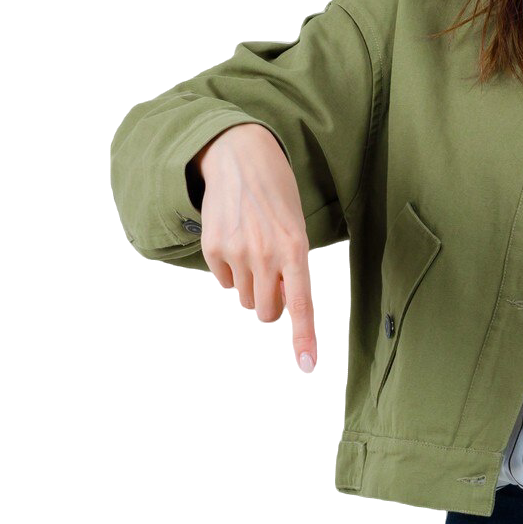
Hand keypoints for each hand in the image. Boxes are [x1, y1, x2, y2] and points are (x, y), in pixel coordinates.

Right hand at [195, 123, 323, 378]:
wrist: (239, 157)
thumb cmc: (276, 193)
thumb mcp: (296, 225)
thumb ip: (294, 266)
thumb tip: (284, 308)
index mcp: (295, 247)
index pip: (301, 304)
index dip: (305, 338)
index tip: (310, 367)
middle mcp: (266, 254)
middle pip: (269, 310)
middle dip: (273, 301)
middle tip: (274, 273)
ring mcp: (236, 252)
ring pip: (247, 299)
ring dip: (252, 286)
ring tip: (255, 250)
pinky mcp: (212, 249)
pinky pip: (225, 282)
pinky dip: (232, 271)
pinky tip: (236, 242)